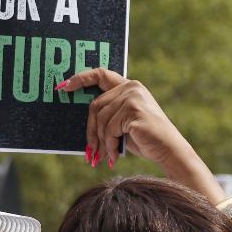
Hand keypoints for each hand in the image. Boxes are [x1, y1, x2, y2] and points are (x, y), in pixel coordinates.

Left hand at [62, 69, 191, 170]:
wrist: (168, 149)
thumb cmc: (145, 139)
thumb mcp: (123, 123)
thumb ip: (108, 114)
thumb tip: (85, 124)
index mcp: (129, 86)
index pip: (101, 74)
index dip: (81, 78)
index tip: (63, 86)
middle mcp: (131, 87)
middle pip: (95, 105)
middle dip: (91, 131)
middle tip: (90, 152)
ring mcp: (133, 97)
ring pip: (101, 120)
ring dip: (102, 142)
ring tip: (106, 157)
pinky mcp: (133, 110)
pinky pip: (110, 129)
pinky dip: (110, 146)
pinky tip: (115, 156)